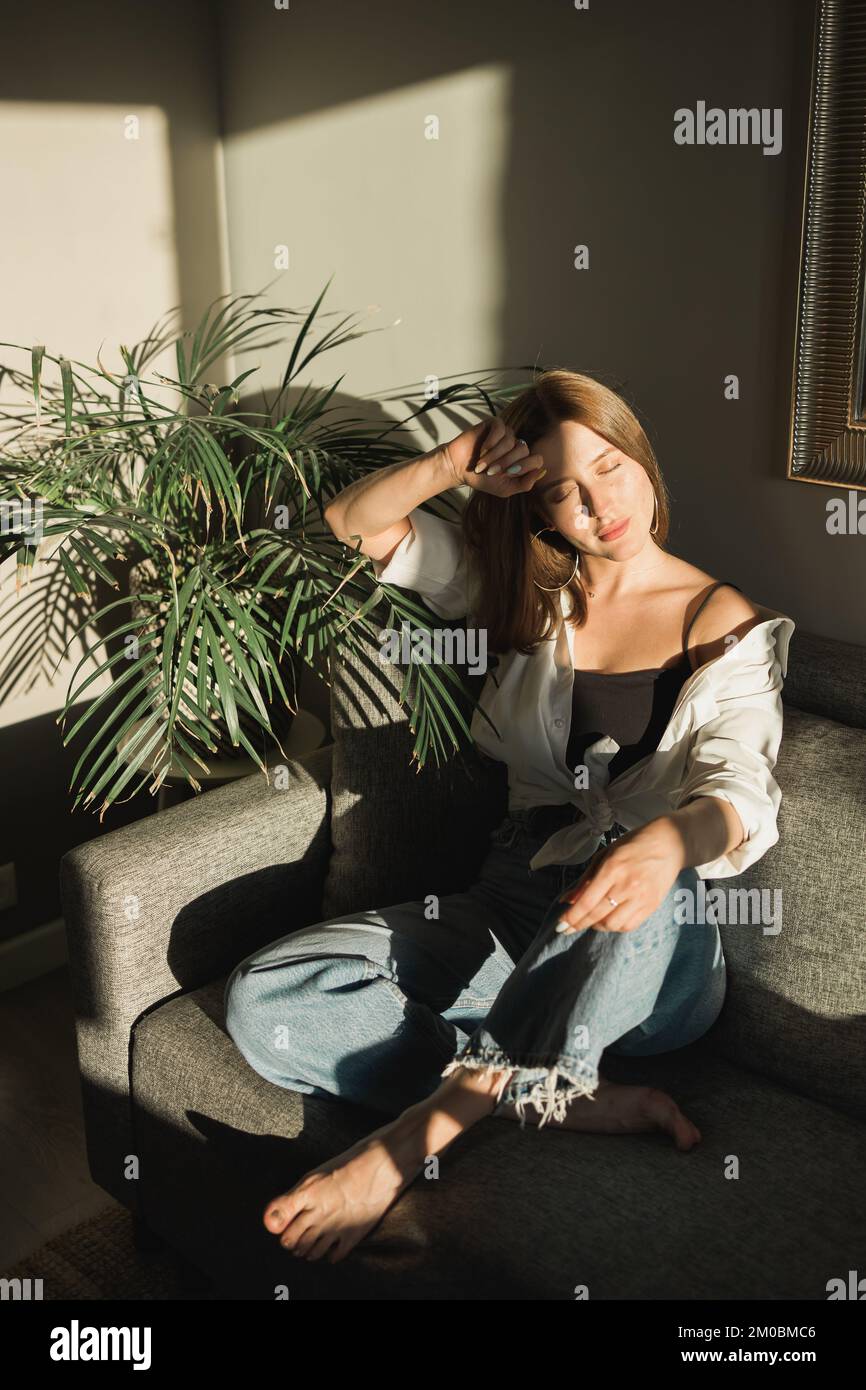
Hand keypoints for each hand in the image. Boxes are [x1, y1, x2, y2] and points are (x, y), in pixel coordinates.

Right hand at [440, 415, 545, 496]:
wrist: (458, 469)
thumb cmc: (481, 479)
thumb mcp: (505, 489)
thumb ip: (525, 484)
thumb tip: (542, 471)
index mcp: (522, 460)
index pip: (537, 460)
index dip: (523, 467)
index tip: (506, 474)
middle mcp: (516, 445)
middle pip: (523, 450)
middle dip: (506, 463)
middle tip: (490, 471)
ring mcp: (506, 434)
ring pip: (510, 441)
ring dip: (494, 455)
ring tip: (482, 463)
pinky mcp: (494, 424)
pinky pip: (500, 429)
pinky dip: (491, 442)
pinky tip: (482, 449)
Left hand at [554, 817, 686, 934]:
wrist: (670, 844)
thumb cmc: (633, 845)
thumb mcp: (605, 854)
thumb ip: (586, 878)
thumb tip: (568, 900)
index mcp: (612, 868)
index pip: (587, 901)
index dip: (572, 916)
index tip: (560, 925)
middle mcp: (627, 885)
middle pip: (597, 915)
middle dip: (578, 924)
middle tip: (567, 929)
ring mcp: (641, 897)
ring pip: (613, 924)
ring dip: (597, 926)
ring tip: (590, 921)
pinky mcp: (652, 905)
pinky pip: (630, 925)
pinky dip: (615, 927)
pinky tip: (609, 921)